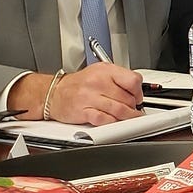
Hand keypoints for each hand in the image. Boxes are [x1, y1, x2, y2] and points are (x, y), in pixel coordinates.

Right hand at [13, 63, 143, 124]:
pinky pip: (105, 120)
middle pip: (128, 98)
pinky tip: (114, 121)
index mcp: (105, 70)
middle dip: (133, 107)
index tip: (138, 97)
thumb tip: (138, 90)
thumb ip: (119, 79)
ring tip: (128, 117)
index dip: (139, 92)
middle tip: (132, 109)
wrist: (54, 93)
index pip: (133, 80)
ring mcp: (90, 97)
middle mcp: (98, 82)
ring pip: (120, 110)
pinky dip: (113, 123)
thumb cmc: (78, 84)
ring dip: (128, 117)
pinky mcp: (83, 111)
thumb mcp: (100, 72)